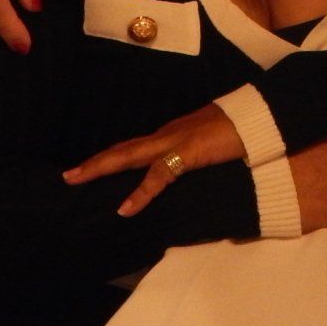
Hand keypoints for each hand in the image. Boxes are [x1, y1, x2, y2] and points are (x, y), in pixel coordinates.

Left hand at [62, 103, 248, 216]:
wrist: (258, 117)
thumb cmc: (238, 129)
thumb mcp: (208, 142)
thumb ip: (193, 152)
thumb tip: (186, 163)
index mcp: (171, 134)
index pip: (134, 146)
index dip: (111, 156)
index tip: (89, 167)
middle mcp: (166, 134)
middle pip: (123, 149)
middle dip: (95, 162)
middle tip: (68, 176)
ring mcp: (174, 141)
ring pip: (129, 156)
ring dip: (101, 168)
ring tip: (77, 180)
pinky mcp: (186, 153)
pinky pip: (158, 177)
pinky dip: (140, 194)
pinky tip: (125, 209)